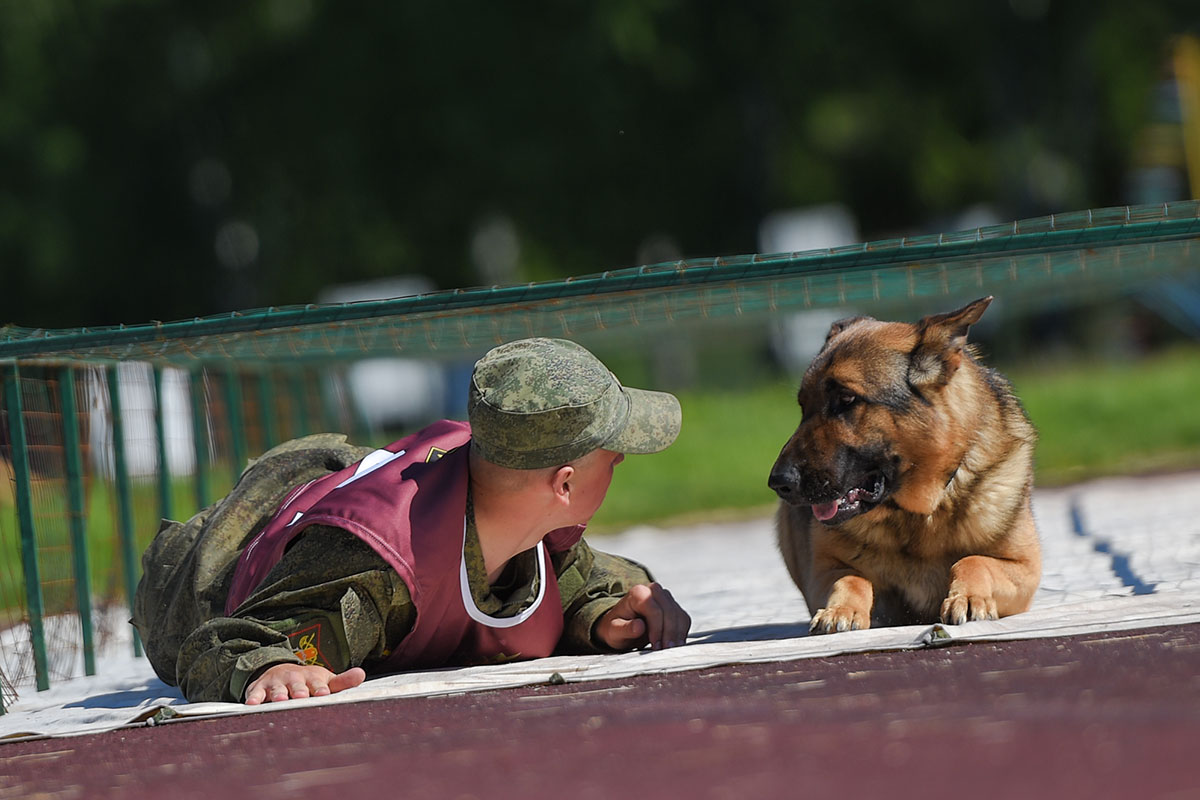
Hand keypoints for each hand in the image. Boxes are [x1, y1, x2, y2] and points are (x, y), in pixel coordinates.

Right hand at [243, 663, 365, 704]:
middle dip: (299, 690)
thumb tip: (362, 674)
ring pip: (277, 689)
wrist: (280, 671)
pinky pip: (256, 694)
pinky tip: (252, 705)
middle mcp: (294, 679)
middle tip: (302, 696)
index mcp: (312, 678)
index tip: (323, 694)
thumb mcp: (326, 680)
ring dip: (278, 694)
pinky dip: (254, 699)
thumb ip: (343, 681)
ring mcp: (277, 683)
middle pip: (297, 685)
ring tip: (280, 699)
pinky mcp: (260, 689)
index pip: (317, 683)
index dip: (320, 688)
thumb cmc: (308, 681)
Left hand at [594, 583, 690, 651]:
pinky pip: (683, 619)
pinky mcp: (673, 607)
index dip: (657, 629)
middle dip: (669, 633)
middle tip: (665, 651)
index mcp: (638, 593)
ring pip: (679, 615)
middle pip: (669, 611)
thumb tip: (639, 626)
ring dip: (677, 635)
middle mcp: (653, 590)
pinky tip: (674, 645)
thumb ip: (625, 629)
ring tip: (670, 651)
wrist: (621, 626)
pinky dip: (681, 634)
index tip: (656, 646)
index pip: (654, 609)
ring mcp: (665, 598)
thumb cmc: (616, 628)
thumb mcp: (614, 631)